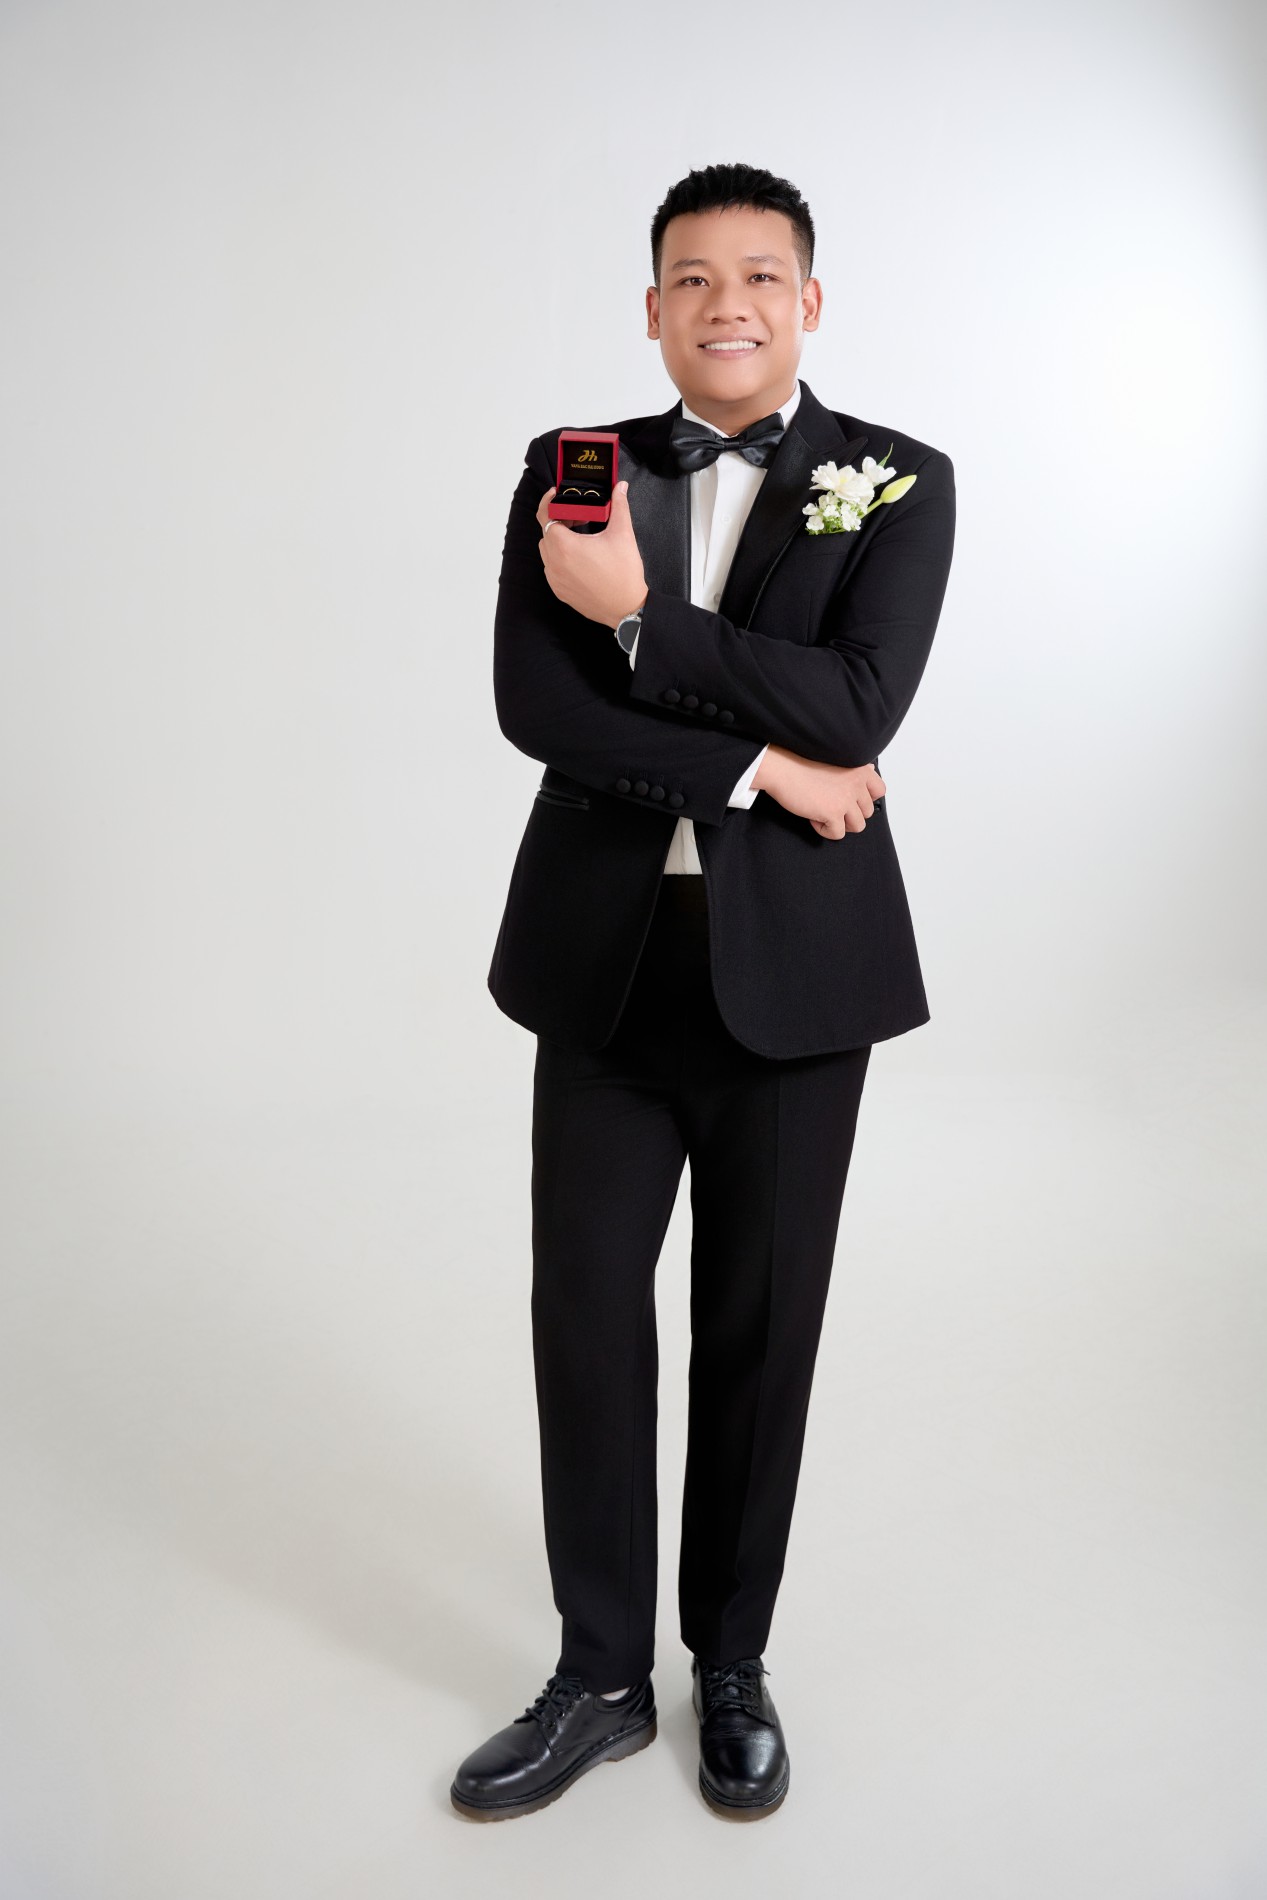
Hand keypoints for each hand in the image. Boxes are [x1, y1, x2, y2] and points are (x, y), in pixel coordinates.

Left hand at [536, 479, 648, 628]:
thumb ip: (619, 506)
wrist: (626, 608)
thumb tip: (621, 487)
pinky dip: (559, 560)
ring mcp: (555, 579)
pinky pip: (552, 569)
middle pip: (546, 533)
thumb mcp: (622, 534)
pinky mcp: (560, 592)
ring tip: (579, 538)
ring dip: (558, 541)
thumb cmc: (623, 574)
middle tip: (578, 517)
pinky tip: (579, 558)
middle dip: (559, 521)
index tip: (556, 495)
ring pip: (547, 551)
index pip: (545, 516)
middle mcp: (554, 563)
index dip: (549, 501)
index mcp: (565, 546)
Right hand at [753, 747, 885, 838]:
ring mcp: (846, 799)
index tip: (850, 800)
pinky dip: (824, 830)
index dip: (865, 800)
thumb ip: (854, 768)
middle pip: (867, 812)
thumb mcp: (835, 760)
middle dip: (849, 814)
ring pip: (857, 826)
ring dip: (840, 823)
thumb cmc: (801, 763)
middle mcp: (857, 784)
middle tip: (830, 806)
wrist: (782, 768)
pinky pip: (838, 834)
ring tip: (822, 813)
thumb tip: (871, 770)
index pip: (880, 791)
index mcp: (859, 770)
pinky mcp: (833, 813)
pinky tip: (813, 817)